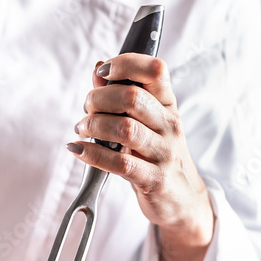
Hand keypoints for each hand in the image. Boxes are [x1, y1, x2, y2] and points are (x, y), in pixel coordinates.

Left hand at [67, 56, 214, 260]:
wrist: (181, 197)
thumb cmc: (157, 153)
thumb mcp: (146, 121)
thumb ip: (122, 95)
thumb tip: (99, 70)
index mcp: (167, 104)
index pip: (154, 70)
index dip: (125, 63)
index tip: (102, 71)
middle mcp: (168, 125)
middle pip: (131, 98)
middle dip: (98, 99)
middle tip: (86, 109)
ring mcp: (163, 153)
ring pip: (124, 129)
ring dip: (93, 126)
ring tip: (81, 130)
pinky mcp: (153, 179)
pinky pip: (120, 164)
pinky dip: (93, 155)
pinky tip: (79, 150)